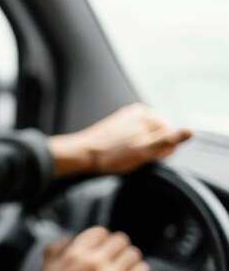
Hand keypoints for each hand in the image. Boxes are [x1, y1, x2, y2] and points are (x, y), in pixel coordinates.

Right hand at [35, 227, 148, 270]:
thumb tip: (70, 238)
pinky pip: (142, 270)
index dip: (101, 238)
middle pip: (120, 240)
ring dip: (129, 259)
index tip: (102, 247)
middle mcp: (93, 263)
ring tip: (124, 267)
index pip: (99, 232)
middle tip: (114, 257)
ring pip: (133, 254)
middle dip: (117, 248)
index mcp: (74, 254)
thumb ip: (56, 248)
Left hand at [49, 103, 192, 177]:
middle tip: (135, 158)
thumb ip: (167, 140)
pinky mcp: (118, 124)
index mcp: (147, 115)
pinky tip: (120, 152)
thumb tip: (189, 132)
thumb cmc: (110, 155)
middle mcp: (137, 112)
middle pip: (159, 135)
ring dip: (141, 148)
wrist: (82, 154)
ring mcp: (127, 117)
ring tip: (125, 155)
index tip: (149, 158)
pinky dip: (131, 146)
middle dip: (152, 149)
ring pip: (146, 137)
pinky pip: (134, 137)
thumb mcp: (144, 151)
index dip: (163, 151)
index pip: (171, 135)